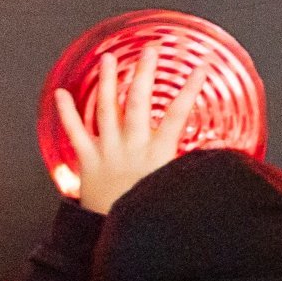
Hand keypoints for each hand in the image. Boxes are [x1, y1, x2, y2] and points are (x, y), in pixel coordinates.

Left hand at [48, 43, 206, 213]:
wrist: (116, 231)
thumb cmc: (149, 208)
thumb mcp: (178, 184)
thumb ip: (195, 163)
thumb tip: (219, 149)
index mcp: (159, 152)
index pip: (178, 112)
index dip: (191, 88)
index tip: (201, 67)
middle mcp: (133, 147)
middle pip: (138, 101)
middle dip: (145, 72)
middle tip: (150, 50)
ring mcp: (108, 151)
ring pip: (106, 109)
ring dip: (108, 81)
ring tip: (109, 58)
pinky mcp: (87, 160)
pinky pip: (75, 132)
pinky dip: (67, 112)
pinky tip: (62, 93)